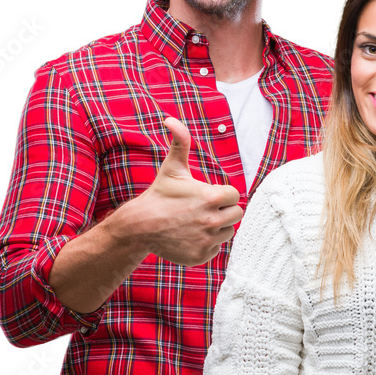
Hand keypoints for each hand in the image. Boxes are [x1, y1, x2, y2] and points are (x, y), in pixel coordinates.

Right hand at [130, 117, 242, 265]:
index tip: (207, 195)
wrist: (140, 226)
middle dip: (223, 211)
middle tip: (203, 209)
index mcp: (212, 197)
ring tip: (196, 222)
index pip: (234, 196)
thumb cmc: (159, 195)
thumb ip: (180, 141)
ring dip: (216, 227)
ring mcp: (207, 240)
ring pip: (227, 232)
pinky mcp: (201, 256)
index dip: (222, 194)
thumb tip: (170, 119)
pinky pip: (216, 249)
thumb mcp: (172, 167)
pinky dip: (207, 244)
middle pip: (236, 215)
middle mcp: (212, 220)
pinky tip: (191, 236)